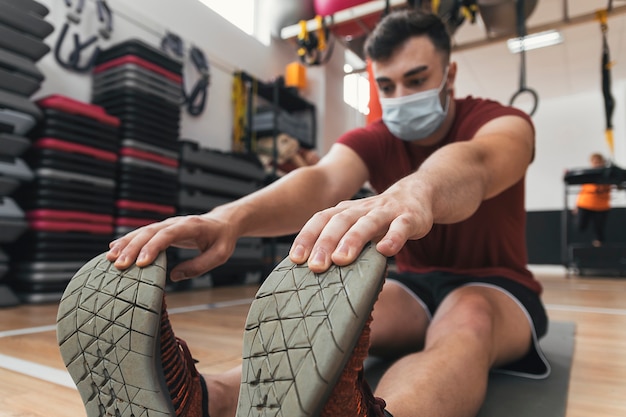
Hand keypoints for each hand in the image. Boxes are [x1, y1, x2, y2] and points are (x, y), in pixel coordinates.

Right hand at [106, 214, 237, 280]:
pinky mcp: (162, 230)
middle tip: (118, 265)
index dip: (153, 248)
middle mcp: (175, 223)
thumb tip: (173, 277)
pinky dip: (127, 241)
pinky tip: (112, 249)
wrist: (223, 223)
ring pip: (142, 232)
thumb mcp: (219, 255)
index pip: (168, 235)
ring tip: (109, 258)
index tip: (141, 264)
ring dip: (125, 244)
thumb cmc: (222, 239)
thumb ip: (199, 266)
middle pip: (150, 232)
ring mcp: (167, 224)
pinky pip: (142, 234)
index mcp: (191, 226)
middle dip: (132, 248)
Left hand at [289, 191, 432, 272]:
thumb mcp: (356, 224)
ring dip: (353, 240)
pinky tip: (385, 251)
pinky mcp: (409, 218)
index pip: (321, 219)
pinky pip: (400, 227)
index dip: (307, 237)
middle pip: (340, 221)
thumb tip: (314, 270)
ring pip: (367, 223)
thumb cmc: (379, 217)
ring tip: (341, 259)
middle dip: (325, 243)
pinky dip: (393, 238)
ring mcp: (386, 212)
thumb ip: (339, 242)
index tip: (296, 259)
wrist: (416, 194)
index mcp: (346, 210)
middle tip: (315, 266)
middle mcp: (362, 209)